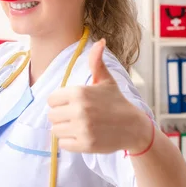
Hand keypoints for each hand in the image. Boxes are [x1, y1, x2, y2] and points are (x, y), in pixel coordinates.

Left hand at [47, 39, 151, 153]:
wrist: (133, 127)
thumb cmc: (116, 102)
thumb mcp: (106, 81)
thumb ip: (96, 62)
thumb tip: (101, 42)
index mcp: (80, 92)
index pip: (51, 99)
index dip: (60, 102)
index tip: (72, 104)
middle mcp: (79, 110)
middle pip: (51, 115)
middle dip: (61, 116)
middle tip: (76, 116)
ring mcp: (82, 128)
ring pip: (55, 130)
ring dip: (65, 129)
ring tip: (79, 126)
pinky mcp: (85, 144)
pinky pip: (63, 144)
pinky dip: (70, 141)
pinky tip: (82, 136)